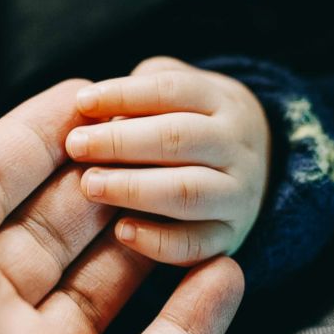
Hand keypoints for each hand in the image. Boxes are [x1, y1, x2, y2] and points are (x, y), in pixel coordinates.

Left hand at [65, 56, 270, 265]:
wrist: (258, 165)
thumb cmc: (190, 124)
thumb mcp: (176, 95)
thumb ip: (140, 94)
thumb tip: (90, 108)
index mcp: (220, 101)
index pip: (173, 90)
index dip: (125, 95)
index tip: (82, 103)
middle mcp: (235, 146)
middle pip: (180, 138)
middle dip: (122, 142)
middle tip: (76, 146)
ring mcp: (236, 193)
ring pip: (188, 191)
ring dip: (135, 189)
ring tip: (90, 185)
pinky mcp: (228, 236)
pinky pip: (196, 244)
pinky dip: (158, 241)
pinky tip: (121, 231)